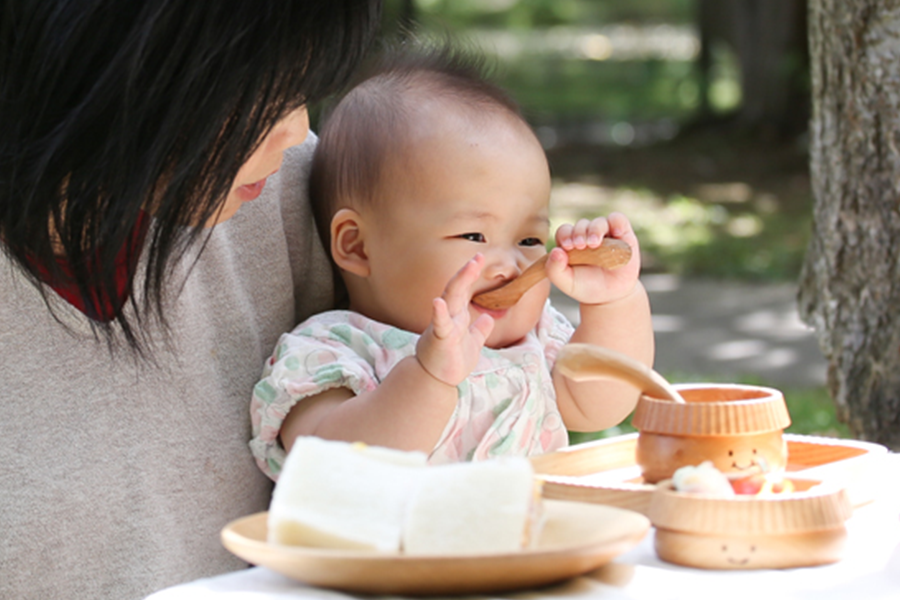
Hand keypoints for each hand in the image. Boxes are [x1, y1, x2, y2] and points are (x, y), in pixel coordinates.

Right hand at [416, 254, 494, 385]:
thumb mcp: (472, 344)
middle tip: (478, 256)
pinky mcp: (440, 340)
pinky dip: (439, 313)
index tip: (479, 257)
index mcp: (457, 316)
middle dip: (466, 272)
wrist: (435, 380)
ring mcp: (443, 326)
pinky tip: (438, 302)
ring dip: (459, 283)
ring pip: (450, 301)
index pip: (463, 290)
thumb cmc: (451, 361)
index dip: (470, 274)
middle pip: (457, 289)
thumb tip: (488, 319)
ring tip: (468, 268)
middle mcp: (449, 317)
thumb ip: (479, 330)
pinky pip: (440, 325)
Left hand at [547, 213, 640, 304]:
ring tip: (594, 244)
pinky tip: (616, 233)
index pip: (564, 231)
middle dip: (579, 233)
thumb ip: (554, 270)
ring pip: (599, 222)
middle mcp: (587, 235)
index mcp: (571, 243)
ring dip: (595, 230)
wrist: (611, 295)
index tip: (567, 247)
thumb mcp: (566, 283)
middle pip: (581, 224)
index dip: (565, 235)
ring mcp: (605, 233)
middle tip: (580, 246)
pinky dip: (617, 223)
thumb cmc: (586, 286)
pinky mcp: (623, 234)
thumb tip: (555, 251)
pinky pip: (619, 219)